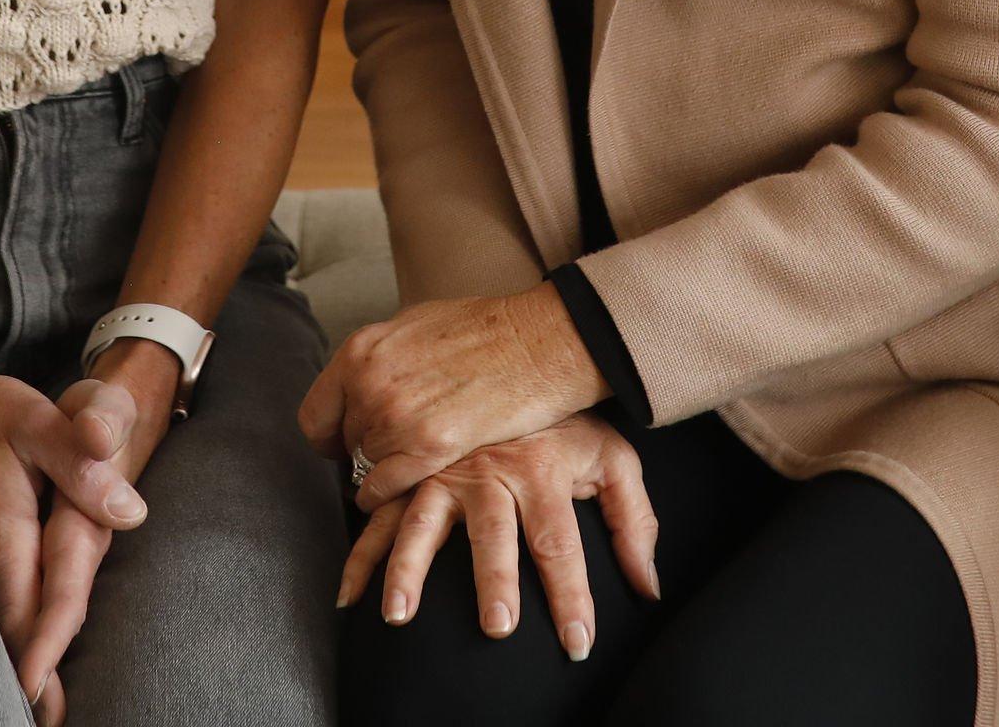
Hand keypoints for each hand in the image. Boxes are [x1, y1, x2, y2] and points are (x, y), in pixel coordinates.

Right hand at [7, 349, 178, 723]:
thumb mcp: (38, 421)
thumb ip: (82, 464)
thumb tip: (130, 510)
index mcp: (5, 535)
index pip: (28, 613)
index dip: (40, 661)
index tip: (46, 706)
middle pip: (9, 634)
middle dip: (31, 686)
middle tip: (53, 725)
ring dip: (17, 665)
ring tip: (42, 714)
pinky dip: (6, 638)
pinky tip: (18, 661)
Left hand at [300, 288, 605, 509]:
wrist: (537, 341)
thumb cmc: (485, 330)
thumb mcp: (414, 326)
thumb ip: (379, 360)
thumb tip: (360, 385)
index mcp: (361, 350)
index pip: (315, 415)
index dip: (331, 436)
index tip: (345, 444)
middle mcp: (369, 385)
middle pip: (344, 443)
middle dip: (364, 451)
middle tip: (392, 453)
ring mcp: (396, 418)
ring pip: (365, 468)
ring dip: (383, 471)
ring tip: (409, 466)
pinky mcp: (428, 449)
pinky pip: (384, 489)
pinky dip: (388, 496)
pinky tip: (403, 490)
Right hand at [341, 418, 658, 660]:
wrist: (516, 354)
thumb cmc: (566, 422)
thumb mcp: (611, 457)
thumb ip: (634, 523)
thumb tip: (648, 588)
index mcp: (541, 470)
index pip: (560, 543)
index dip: (571, 597)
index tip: (577, 645)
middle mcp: (489, 472)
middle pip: (493, 534)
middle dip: (495, 581)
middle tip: (497, 627)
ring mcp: (443, 471)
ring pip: (422, 524)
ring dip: (409, 569)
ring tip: (399, 614)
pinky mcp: (411, 473)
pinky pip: (379, 516)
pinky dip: (361, 556)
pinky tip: (350, 595)